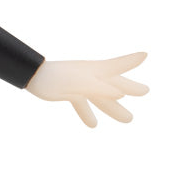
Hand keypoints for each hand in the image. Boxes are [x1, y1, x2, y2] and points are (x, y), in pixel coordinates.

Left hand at [26, 52, 147, 127]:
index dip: (132, 61)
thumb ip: (101, 89)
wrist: (33, 77)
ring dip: (113, 108)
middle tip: (146, 91)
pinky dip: (88, 113)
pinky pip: (83, 104)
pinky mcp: (70, 92)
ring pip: (101, 98)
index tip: (145, 54)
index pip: (118, 65)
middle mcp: (91, 76)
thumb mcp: (80, 84)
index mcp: (96, 71)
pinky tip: (93, 125)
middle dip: (130, 88)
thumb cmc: (57, 77)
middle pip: (115, 84)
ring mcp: (81, 84)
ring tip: (129, 119)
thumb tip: (121, 94)